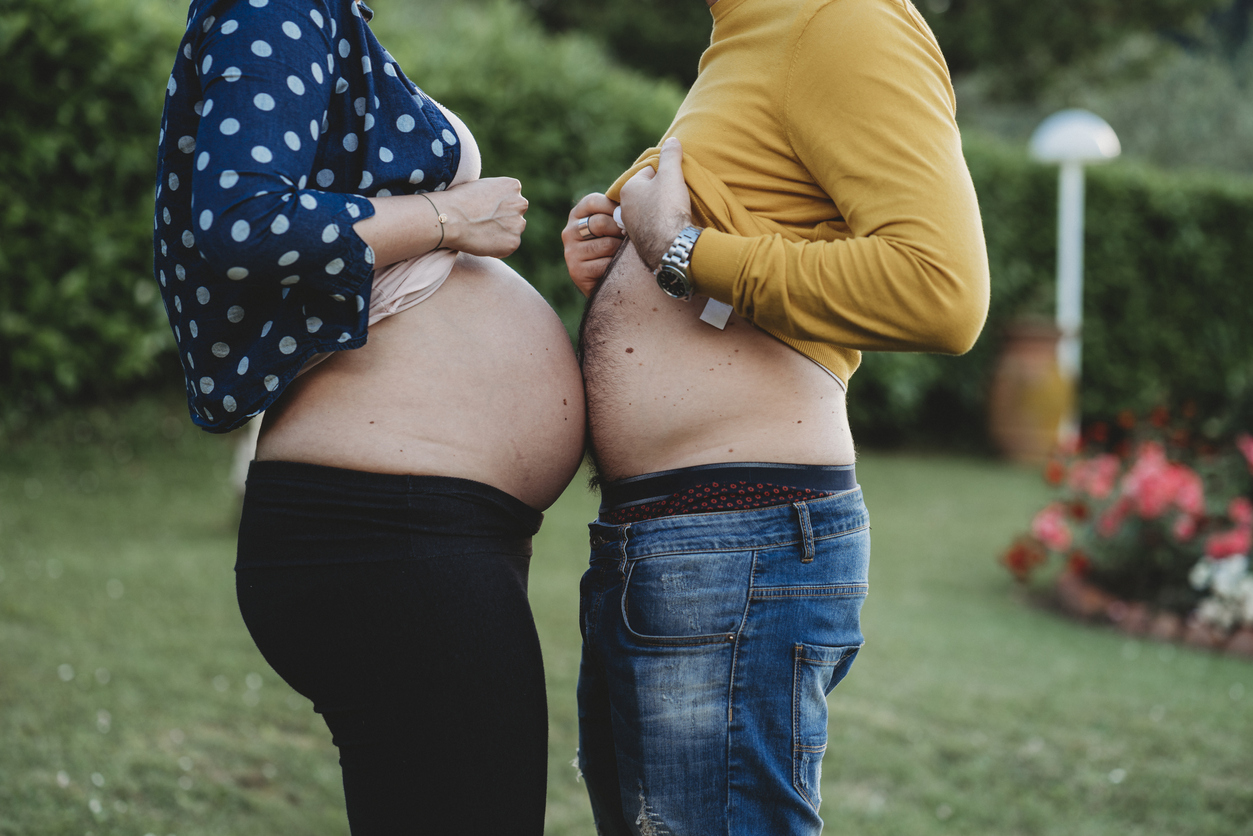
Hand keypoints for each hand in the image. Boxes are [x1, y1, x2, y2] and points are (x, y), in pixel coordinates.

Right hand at [434, 177, 527, 257]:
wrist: (449, 218)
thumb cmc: (456, 200)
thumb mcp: (480, 186)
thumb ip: (494, 194)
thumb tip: (496, 205)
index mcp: (513, 186)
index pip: (511, 198)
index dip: (496, 206)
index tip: (483, 210)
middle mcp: (520, 203)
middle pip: (515, 214)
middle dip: (503, 219)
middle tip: (483, 223)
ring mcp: (518, 224)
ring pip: (513, 231)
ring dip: (502, 233)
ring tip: (480, 232)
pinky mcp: (513, 242)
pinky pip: (508, 246)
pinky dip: (498, 247)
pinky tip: (482, 241)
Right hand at [562, 193, 624, 296]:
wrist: (605, 282)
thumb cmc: (614, 247)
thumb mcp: (612, 225)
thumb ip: (618, 210)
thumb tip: (640, 184)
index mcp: (577, 214)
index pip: (593, 201)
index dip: (614, 208)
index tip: (628, 217)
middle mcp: (569, 231)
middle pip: (600, 223)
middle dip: (620, 230)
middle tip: (633, 237)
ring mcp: (570, 252)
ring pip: (606, 245)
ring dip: (621, 250)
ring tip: (628, 253)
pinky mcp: (576, 271)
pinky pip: (604, 264)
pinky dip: (617, 267)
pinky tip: (619, 268)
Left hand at [618, 137, 691, 271]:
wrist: (671, 247)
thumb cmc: (668, 208)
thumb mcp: (672, 175)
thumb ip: (671, 155)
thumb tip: (672, 140)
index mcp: (628, 188)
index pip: (649, 172)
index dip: (666, 174)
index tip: (676, 182)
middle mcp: (624, 208)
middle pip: (649, 192)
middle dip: (663, 193)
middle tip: (678, 198)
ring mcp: (631, 227)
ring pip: (650, 210)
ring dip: (662, 210)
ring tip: (676, 213)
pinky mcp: (640, 243)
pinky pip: (652, 227)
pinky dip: (662, 226)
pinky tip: (672, 228)